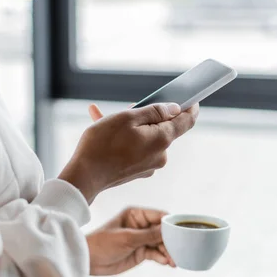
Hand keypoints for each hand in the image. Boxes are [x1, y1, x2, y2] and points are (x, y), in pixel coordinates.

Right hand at [58, 103, 198, 202]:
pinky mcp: (136, 171)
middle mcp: (160, 155)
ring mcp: (148, 165)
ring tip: (103, 117)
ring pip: (144, 138)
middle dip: (147, 115)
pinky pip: (134, 149)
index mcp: (162, 139)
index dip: (190, 108)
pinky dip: (123, 139)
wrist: (84, 176)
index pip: (186, 121)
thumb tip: (174, 109)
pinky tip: (103, 131)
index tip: (191, 99)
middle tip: (127, 107)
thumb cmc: (103, 144)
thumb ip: (154, 111)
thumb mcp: (127, 118)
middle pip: (161, 128)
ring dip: (129, 126)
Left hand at [87, 207, 175, 275]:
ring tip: (174, 261)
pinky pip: (156, 253)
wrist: (89, 261)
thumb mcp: (127, 238)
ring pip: (161, 243)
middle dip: (171, 240)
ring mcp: (141, 239)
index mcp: (135, 214)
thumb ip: (148, 235)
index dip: (171, 223)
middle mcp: (140, 225)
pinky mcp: (140, 252)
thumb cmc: (102, 243)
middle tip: (179, 250)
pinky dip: (162, 258)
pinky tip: (167, 263)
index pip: (159, 216)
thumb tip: (168, 229)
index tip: (182, 232)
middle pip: (163, 231)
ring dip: (169, 251)